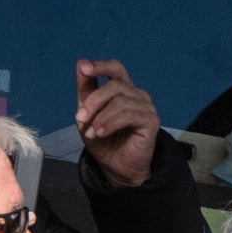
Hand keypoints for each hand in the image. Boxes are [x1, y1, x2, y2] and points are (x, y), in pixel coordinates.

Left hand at [75, 59, 162, 188]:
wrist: (116, 168)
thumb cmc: (105, 142)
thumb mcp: (87, 114)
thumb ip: (85, 89)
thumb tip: (81, 63)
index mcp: (123, 90)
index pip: (115, 68)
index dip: (100, 66)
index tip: (84, 68)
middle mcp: (136, 95)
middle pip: (114, 85)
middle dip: (93, 101)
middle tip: (80, 118)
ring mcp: (145, 107)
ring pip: (120, 101)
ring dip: (100, 117)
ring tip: (91, 132)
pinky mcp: (151, 121)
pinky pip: (129, 115)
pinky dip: (110, 124)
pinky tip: (101, 133)